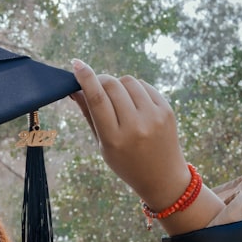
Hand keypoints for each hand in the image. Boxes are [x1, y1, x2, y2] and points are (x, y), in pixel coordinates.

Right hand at [70, 59, 223, 234]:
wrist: (163, 177)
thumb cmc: (126, 162)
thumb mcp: (102, 144)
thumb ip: (89, 115)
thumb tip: (75, 88)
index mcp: (114, 139)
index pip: (97, 99)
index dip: (85, 78)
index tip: (77, 64)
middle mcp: (135, 126)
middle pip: (112, 86)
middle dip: (100, 80)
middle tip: (96, 84)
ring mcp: (154, 117)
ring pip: (128, 81)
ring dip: (118, 84)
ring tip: (117, 99)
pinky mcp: (167, 111)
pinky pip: (144, 86)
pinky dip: (134, 88)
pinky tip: (133, 102)